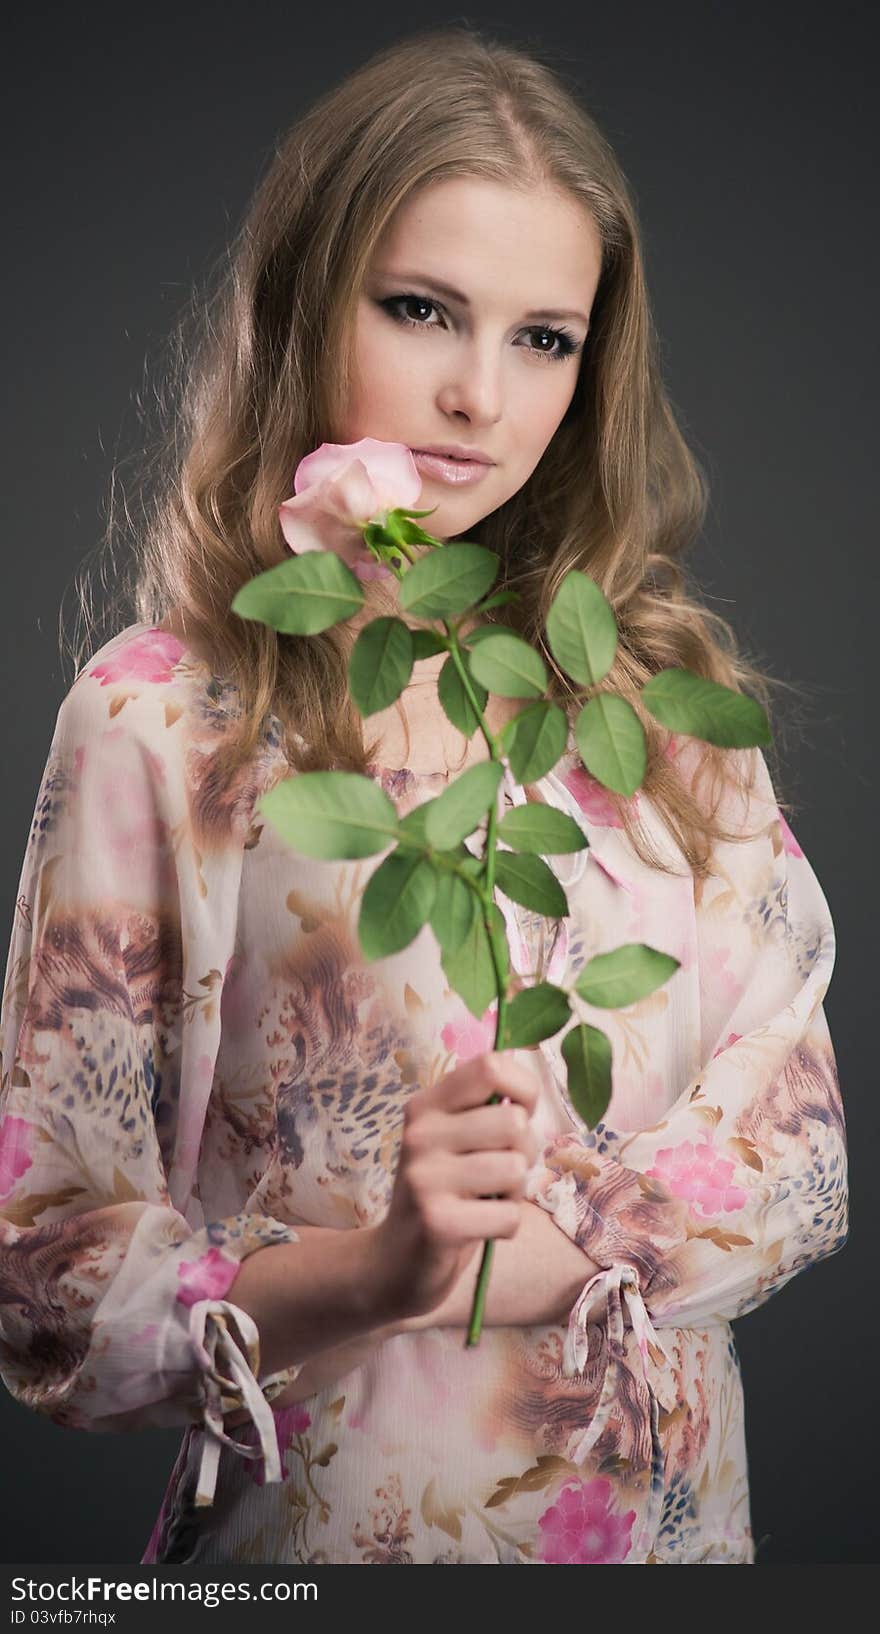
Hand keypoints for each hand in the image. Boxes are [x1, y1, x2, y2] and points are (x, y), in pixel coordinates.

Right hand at [369, 1049, 540, 1324]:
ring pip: (515, 1169)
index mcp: (426, 1106)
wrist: (394, 1262)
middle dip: (523, 1152)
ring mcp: (426, 1178)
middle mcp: (420, 1134)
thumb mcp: (453, 1141)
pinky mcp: (438, 1222)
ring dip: (514, 1192)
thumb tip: (530, 1088)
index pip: (491, 1065)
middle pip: (514, 1121)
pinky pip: (509, 1215)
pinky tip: (479, 1227)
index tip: (517, 1115)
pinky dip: (506, 1226)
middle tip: (499, 1173)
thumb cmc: (442, 1193)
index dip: (523, 1090)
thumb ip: (487, 1110)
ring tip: (487, 1200)